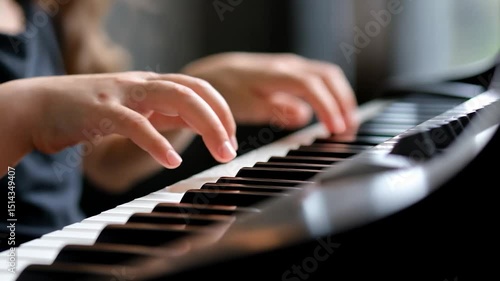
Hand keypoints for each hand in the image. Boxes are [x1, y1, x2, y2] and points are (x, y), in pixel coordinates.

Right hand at [3, 71, 237, 168]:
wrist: (37, 106)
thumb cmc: (87, 112)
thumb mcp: (134, 110)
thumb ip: (162, 114)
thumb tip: (192, 124)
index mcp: (150, 84)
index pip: (198, 88)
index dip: (220, 110)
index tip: (230, 138)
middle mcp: (141, 84)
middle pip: (193, 90)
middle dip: (220, 119)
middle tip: (231, 150)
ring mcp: (121, 94)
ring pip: (175, 97)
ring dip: (205, 124)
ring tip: (220, 153)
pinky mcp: (99, 111)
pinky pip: (135, 124)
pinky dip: (157, 142)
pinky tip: (172, 161)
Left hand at [182, 52, 358, 132]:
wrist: (214, 74)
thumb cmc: (227, 90)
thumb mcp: (246, 105)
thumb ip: (276, 110)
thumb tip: (304, 115)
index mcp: (277, 74)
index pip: (311, 86)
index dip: (327, 107)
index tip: (336, 129)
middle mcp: (288, 66)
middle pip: (328, 76)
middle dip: (343, 101)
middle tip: (348, 128)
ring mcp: (292, 66)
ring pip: (327, 76)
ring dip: (340, 97)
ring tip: (345, 122)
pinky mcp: (292, 72)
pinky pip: (320, 79)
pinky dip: (331, 94)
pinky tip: (330, 112)